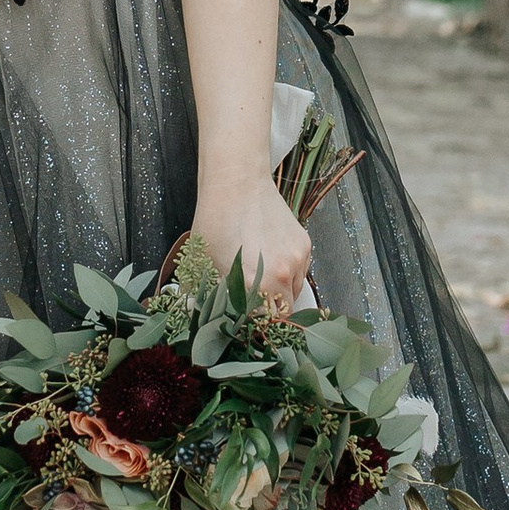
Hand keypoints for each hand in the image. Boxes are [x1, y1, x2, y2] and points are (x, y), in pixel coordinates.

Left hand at [192, 177, 311, 318]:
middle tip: (252, 305)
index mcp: (256, 284)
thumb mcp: (203, 262)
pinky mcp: (305, 245)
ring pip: (295, 292)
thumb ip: (207, 295)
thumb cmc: (216, 222)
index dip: (253, 325)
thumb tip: (206, 315)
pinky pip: (301, 272)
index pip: (263, 323)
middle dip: (269, 313)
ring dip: (280, 294)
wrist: (237, 184)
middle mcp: (282, 275)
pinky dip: (289, 274)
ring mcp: (297, 260)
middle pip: (284, 313)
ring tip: (260, 280)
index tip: (244, 321)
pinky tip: (270, 261)